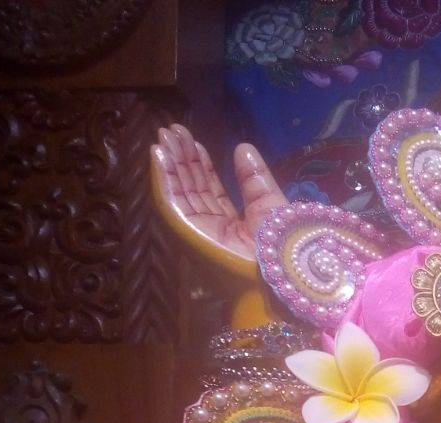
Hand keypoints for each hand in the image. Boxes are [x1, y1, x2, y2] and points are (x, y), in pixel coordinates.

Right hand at [150, 124, 287, 274]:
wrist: (281, 275)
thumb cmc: (282, 248)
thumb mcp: (270, 205)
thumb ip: (254, 180)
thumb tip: (242, 147)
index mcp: (231, 226)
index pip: (209, 190)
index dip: (201, 165)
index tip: (193, 142)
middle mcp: (211, 229)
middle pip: (191, 189)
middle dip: (181, 160)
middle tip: (173, 130)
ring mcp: (198, 233)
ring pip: (178, 192)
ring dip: (168, 164)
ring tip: (164, 136)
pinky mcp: (189, 234)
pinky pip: (171, 203)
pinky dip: (163, 179)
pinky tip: (158, 156)